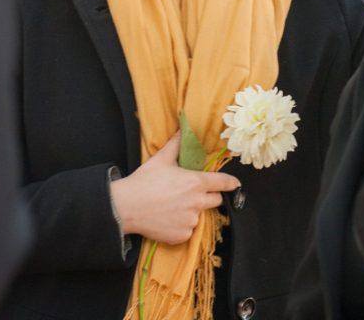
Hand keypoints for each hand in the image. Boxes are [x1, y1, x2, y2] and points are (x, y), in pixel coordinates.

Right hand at [110, 131, 239, 244]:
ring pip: (199, 216)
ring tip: (171, 206)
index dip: (231, 183)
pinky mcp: (182, 236)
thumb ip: (176, 144)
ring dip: (191, 211)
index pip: (222, 183)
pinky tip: (167, 218)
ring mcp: (191, 221)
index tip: (236, 184)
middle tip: (191, 192)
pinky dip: (181, 225)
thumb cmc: (144, 181)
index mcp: (195, 183)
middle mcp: (197, 203)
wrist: (127, 207)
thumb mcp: (161, 159)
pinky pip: (187, 230)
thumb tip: (184, 129)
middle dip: (208, 196)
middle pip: (215, 200)